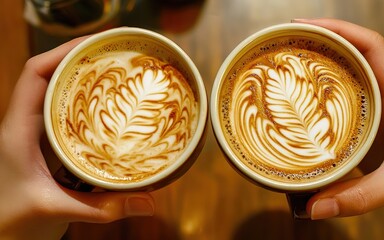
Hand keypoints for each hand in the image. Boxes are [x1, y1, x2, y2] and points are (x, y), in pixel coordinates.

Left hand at [0, 37, 153, 239]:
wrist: (2, 236)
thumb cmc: (12, 222)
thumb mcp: (57, 211)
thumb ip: (104, 208)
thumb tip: (149, 202)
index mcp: (18, 130)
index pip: (35, 74)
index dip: (63, 52)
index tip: (96, 44)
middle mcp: (27, 126)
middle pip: (51, 77)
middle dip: (82, 61)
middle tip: (117, 56)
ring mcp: (39, 136)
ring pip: (61, 96)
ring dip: (86, 82)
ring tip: (119, 74)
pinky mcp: (51, 148)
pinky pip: (70, 118)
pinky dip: (91, 108)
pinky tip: (113, 113)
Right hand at [293, 18, 383, 222]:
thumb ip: (357, 198)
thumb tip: (313, 207)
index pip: (374, 47)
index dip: (341, 30)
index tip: (308, 26)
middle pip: (358, 50)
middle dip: (324, 37)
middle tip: (290, 39)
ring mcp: (380, 105)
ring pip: (352, 68)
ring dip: (324, 58)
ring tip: (292, 57)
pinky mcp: (370, 118)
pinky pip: (347, 91)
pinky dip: (325, 84)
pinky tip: (304, 92)